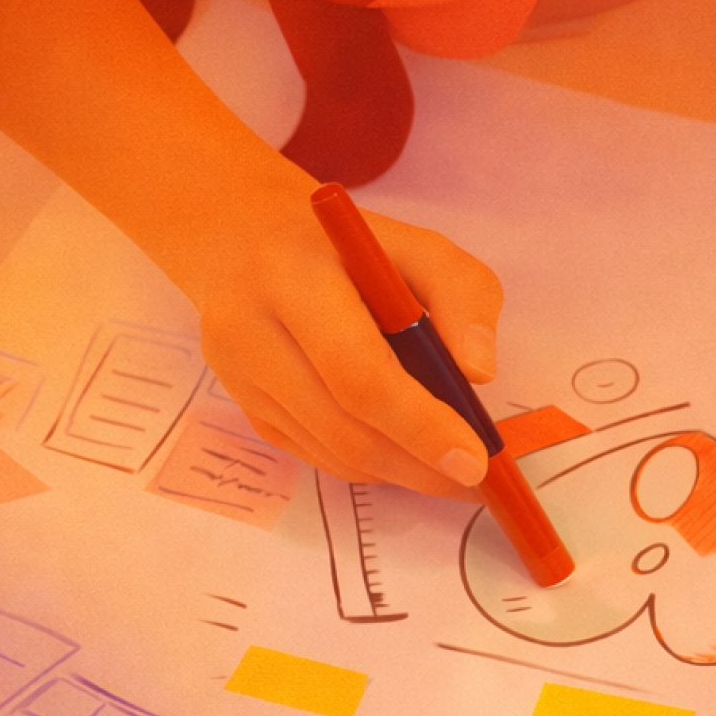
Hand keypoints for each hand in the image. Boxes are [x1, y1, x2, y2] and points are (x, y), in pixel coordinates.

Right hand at [165, 192, 504, 499]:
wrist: (241, 239)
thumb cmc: (346, 246)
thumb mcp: (420, 245)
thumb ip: (462, 295)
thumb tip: (477, 373)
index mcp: (295, 279)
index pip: (359, 372)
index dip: (420, 424)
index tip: (473, 458)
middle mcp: (252, 331)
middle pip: (342, 423)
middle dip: (416, 461)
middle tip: (472, 476)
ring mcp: (238, 374)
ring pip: (329, 448)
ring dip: (397, 470)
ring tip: (447, 469)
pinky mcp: (242, 402)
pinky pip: (312, 452)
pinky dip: (366, 463)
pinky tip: (402, 453)